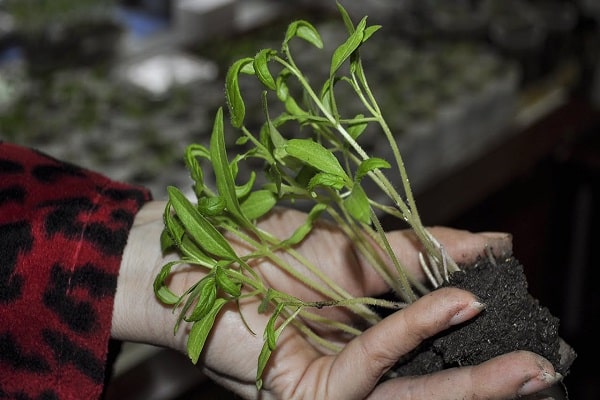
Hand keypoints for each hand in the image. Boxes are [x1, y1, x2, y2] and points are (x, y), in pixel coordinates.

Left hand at [113, 202, 560, 398]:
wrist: (199, 251)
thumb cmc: (268, 246)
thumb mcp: (357, 246)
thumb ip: (419, 253)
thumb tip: (490, 245)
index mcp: (364, 329)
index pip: (430, 341)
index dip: (471, 327)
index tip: (515, 299)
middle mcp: (350, 364)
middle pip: (427, 382)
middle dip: (486, 378)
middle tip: (541, 365)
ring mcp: (329, 382)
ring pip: (407, 394)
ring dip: (470, 382)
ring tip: (526, 368)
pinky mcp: (306, 388)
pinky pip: (366, 367)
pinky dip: (411, 333)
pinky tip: (454, 304)